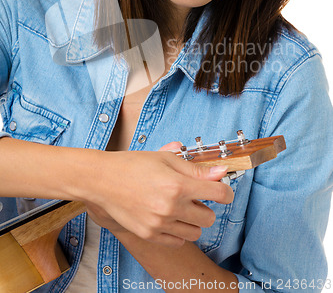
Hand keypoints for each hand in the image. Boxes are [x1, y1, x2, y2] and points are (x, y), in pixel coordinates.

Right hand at [80, 142, 233, 246]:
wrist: (103, 179)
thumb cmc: (133, 165)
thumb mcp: (166, 159)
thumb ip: (195, 168)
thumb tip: (221, 172)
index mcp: (177, 185)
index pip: (218, 194)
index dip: (225, 191)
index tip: (222, 190)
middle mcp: (171, 207)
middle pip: (209, 217)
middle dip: (206, 206)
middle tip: (194, 196)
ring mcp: (159, 224)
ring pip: (195, 232)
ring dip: (193, 221)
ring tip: (180, 208)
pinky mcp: (149, 235)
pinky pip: (178, 241)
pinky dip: (178, 231)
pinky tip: (169, 217)